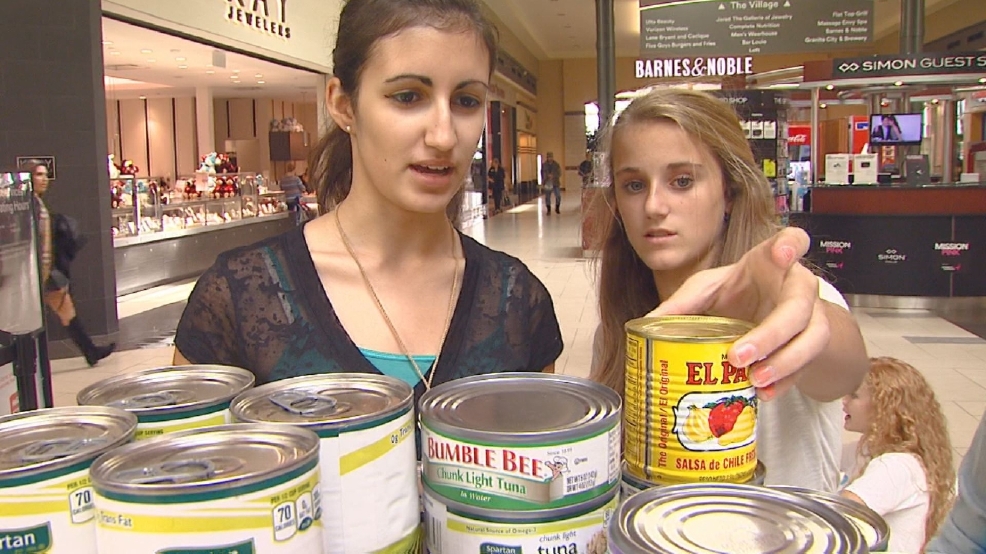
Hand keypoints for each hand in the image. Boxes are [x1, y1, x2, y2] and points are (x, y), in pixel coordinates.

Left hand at [649, 227, 830, 400]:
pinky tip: (763, 393)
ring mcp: (811, 317)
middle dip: (772, 332)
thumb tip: (648, 322)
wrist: (764, 313)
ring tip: (755, 379)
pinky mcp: (811, 347)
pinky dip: (786, 382)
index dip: (791, 245)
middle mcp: (798, 286)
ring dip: (785, 362)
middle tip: (739, 355)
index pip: (793, 240)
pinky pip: (806, 366)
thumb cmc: (737, 293)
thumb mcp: (708, 289)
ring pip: (812, 338)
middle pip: (799, 305)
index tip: (780, 253)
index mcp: (772, 262)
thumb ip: (683, 302)